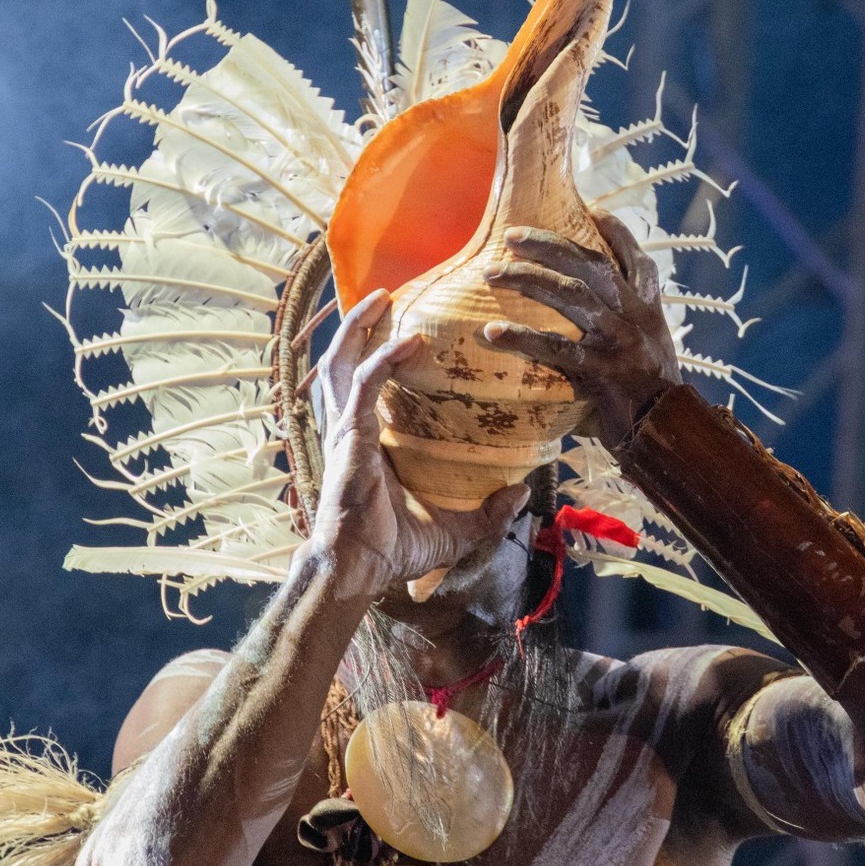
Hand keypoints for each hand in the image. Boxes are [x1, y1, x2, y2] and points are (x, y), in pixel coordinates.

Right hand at [310, 290, 530, 596]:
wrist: (359, 572)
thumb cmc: (392, 550)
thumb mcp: (452, 530)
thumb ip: (485, 513)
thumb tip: (522, 495)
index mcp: (367, 442)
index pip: (363, 385)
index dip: (374, 353)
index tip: (403, 325)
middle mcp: (349, 429)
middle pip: (343, 361)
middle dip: (359, 324)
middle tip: (385, 293)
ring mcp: (345, 432)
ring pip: (342, 362)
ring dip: (360, 327)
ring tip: (382, 298)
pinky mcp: (350, 439)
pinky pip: (364, 387)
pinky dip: (383, 360)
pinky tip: (408, 341)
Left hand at [478, 212, 680, 450]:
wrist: (671, 434)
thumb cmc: (651, 396)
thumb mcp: (651, 350)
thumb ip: (625, 327)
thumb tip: (589, 312)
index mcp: (649, 309)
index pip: (635, 258)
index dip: (615, 231)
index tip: (591, 208)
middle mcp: (637, 316)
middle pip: (591, 264)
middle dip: (550, 244)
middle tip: (511, 235)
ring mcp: (620, 341)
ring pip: (572, 295)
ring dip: (529, 278)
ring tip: (492, 273)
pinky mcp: (602, 370)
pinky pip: (556, 348)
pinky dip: (521, 338)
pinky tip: (492, 333)